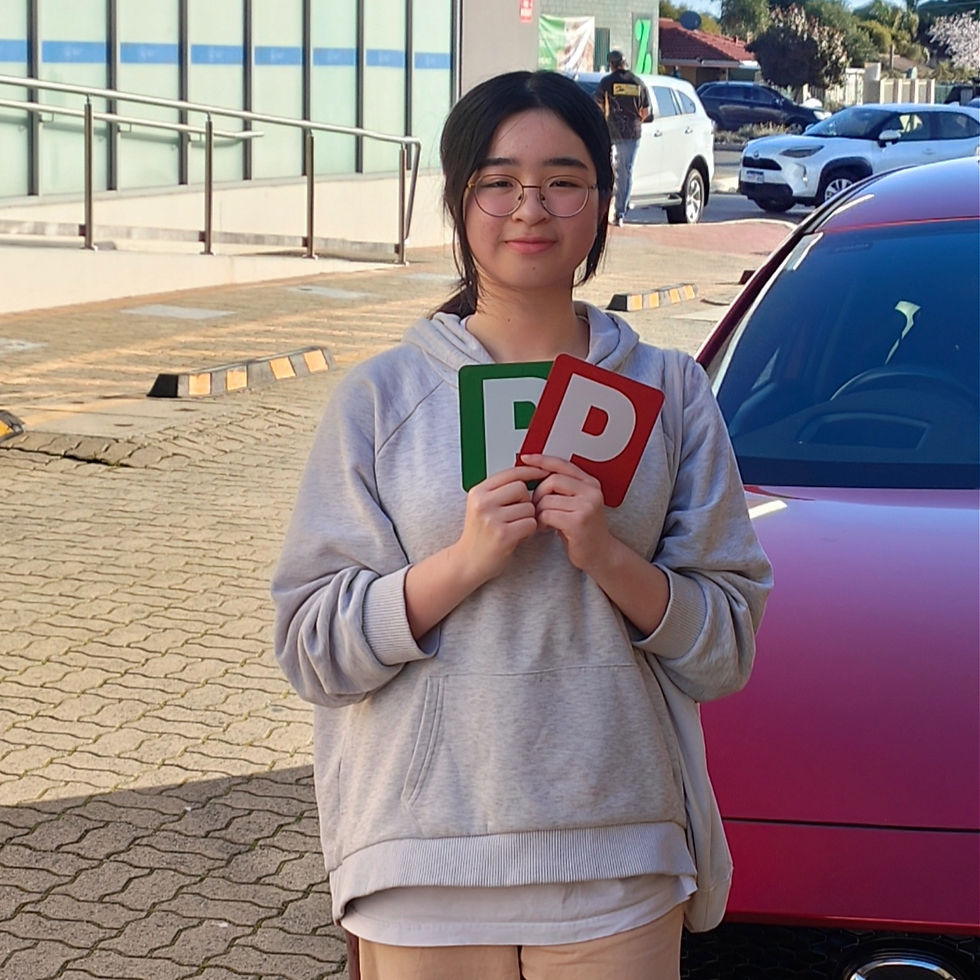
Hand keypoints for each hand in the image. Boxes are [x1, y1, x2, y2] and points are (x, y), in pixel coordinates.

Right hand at [455, 464, 548, 585]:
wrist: (467, 561)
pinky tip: (518, 536)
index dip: (530, 472)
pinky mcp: (503, 534)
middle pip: (521, 488)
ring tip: (515, 527)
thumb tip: (531, 472)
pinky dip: (529, 531)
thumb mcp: (483, 506)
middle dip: (526, 501)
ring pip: (529, 507)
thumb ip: (501, 490)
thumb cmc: (480, 534)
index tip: (543, 472)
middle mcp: (483, 503)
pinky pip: (531, 523)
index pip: (510, 472)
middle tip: (518, 514)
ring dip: (528, 518)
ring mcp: (492, 519)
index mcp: (478, 492)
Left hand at [521, 454, 612, 572]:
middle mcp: (591, 491)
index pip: (562, 464)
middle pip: (551, 480)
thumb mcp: (575, 504)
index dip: (542, 460)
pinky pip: (548, 514)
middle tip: (537, 508)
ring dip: (538, 512)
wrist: (600, 554)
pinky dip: (541, 522)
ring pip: (547, 499)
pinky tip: (545, 528)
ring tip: (543, 521)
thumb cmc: (583, 530)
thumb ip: (562, 488)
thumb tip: (535, 472)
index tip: (525, 458)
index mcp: (590, 483)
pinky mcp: (579, 521)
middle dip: (538, 494)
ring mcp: (587, 506)